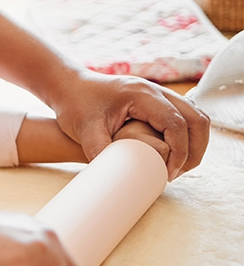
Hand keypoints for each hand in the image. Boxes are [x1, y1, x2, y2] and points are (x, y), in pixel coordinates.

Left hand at [47, 69, 208, 179]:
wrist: (68, 86)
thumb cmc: (74, 105)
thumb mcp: (85, 131)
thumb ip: (101, 152)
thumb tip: (117, 179)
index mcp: (142, 95)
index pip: (177, 124)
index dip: (179, 152)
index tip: (168, 173)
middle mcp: (155, 91)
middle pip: (196, 119)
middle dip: (195, 150)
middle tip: (178, 173)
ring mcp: (158, 93)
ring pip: (196, 116)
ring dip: (195, 143)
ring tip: (178, 167)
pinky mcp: (156, 100)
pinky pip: (184, 115)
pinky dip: (187, 135)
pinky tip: (172, 154)